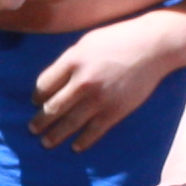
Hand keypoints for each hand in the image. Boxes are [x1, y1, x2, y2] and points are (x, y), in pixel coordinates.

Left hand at [31, 7, 185, 151]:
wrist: (153, 46)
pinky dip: (83, 141)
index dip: (36, 97)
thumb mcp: (87, 42)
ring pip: (69, 123)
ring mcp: (99, 98)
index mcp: (72, 60)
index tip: (35, 102)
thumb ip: (69, 61)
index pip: (44, 85)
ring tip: (46, 143)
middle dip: (40, 121)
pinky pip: (94, 131)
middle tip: (32, 129)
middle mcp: (82, 81)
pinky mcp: (116, 110)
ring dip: (55, 135)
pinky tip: (75, 147)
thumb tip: (53, 81)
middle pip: (53, 107)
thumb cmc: (119, 39)